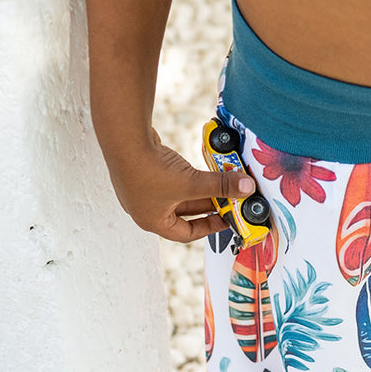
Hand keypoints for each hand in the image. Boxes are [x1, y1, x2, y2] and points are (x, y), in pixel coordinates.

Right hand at [107, 129, 254, 243]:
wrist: (123, 138)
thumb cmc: (149, 170)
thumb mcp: (192, 183)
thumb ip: (221, 186)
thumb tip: (247, 188)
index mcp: (153, 221)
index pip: (186, 234)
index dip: (209, 228)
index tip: (227, 219)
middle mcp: (144, 209)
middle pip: (183, 213)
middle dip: (207, 205)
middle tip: (227, 199)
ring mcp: (140, 189)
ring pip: (177, 193)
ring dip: (197, 189)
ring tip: (217, 182)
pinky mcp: (141, 171)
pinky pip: (169, 178)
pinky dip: (185, 176)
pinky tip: (196, 169)